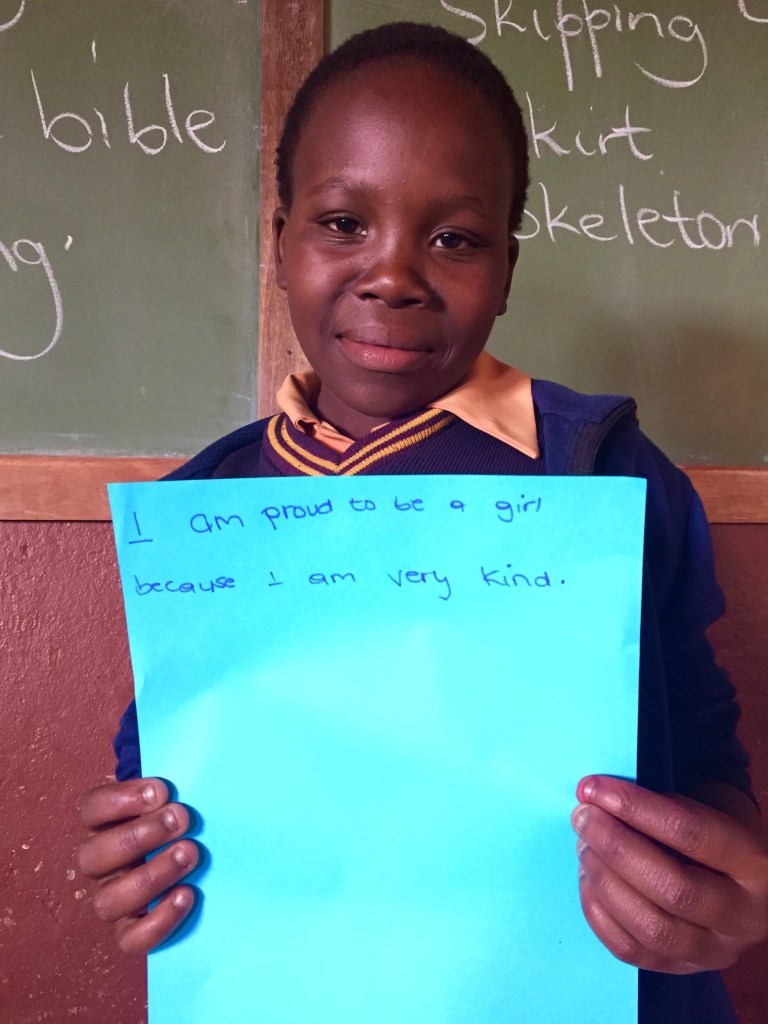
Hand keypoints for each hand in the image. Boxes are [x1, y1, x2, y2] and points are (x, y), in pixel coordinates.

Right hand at [76, 778, 198, 953]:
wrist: (194, 851)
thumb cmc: (182, 816)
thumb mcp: (176, 796)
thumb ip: (178, 782)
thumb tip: (204, 764)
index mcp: (103, 825)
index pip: (90, 810)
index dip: (120, 799)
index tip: (161, 790)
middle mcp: (101, 864)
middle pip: (92, 857)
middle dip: (139, 836)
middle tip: (182, 818)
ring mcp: (113, 899)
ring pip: (108, 901)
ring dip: (150, 876)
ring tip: (190, 853)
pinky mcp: (131, 930)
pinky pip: (131, 939)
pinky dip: (158, 920)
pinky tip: (186, 894)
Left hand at [571, 775, 767, 972]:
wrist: (738, 878)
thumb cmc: (710, 831)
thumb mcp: (705, 807)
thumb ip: (660, 805)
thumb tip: (595, 797)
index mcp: (754, 864)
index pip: (691, 833)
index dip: (635, 807)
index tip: (594, 788)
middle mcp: (744, 915)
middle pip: (672, 888)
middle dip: (616, 848)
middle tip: (583, 817)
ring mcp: (715, 950)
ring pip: (652, 927)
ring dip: (605, 881)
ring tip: (583, 846)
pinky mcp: (683, 969)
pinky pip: (631, 950)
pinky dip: (599, 913)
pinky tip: (587, 878)